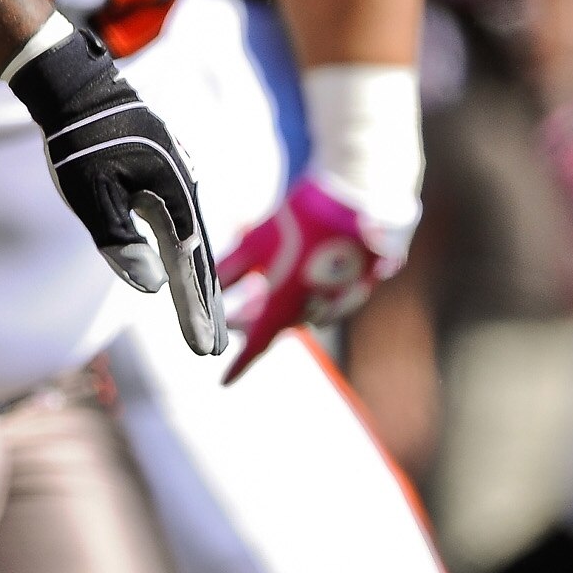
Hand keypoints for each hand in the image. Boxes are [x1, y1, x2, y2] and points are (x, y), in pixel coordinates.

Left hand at [8, 21, 226, 354]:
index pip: (189, 266)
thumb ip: (119, 240)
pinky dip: (188, 255)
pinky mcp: (168, 179)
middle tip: (212, 349)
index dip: (196, 310)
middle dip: (206, 307)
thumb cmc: (80, 144)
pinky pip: (183, 225)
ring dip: (199, 283)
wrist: (80, 91)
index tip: (203, 348)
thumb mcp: (91, 195)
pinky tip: (186, 271)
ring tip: (204, 320)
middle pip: (200, 259)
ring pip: (194, 242)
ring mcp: (179, 184)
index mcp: (172, 198)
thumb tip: (151, 287)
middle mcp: (186, 192)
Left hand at [215, 173, 410, 380]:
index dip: (240, 364)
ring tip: (260, 295)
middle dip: (254, 325)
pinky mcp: (364, 281)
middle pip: (280, 327)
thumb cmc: (303, 216)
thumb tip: (209, 288)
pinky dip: (306, 296)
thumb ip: (231, 269)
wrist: (361, 192)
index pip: (258, 343)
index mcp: (289, 304)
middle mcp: (319, 309)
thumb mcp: (256, 241)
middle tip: (233, 320)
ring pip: (305, 314)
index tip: (225, 381)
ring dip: (280, 310)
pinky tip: (297, 278)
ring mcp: (346, 298)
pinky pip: (329, 299)